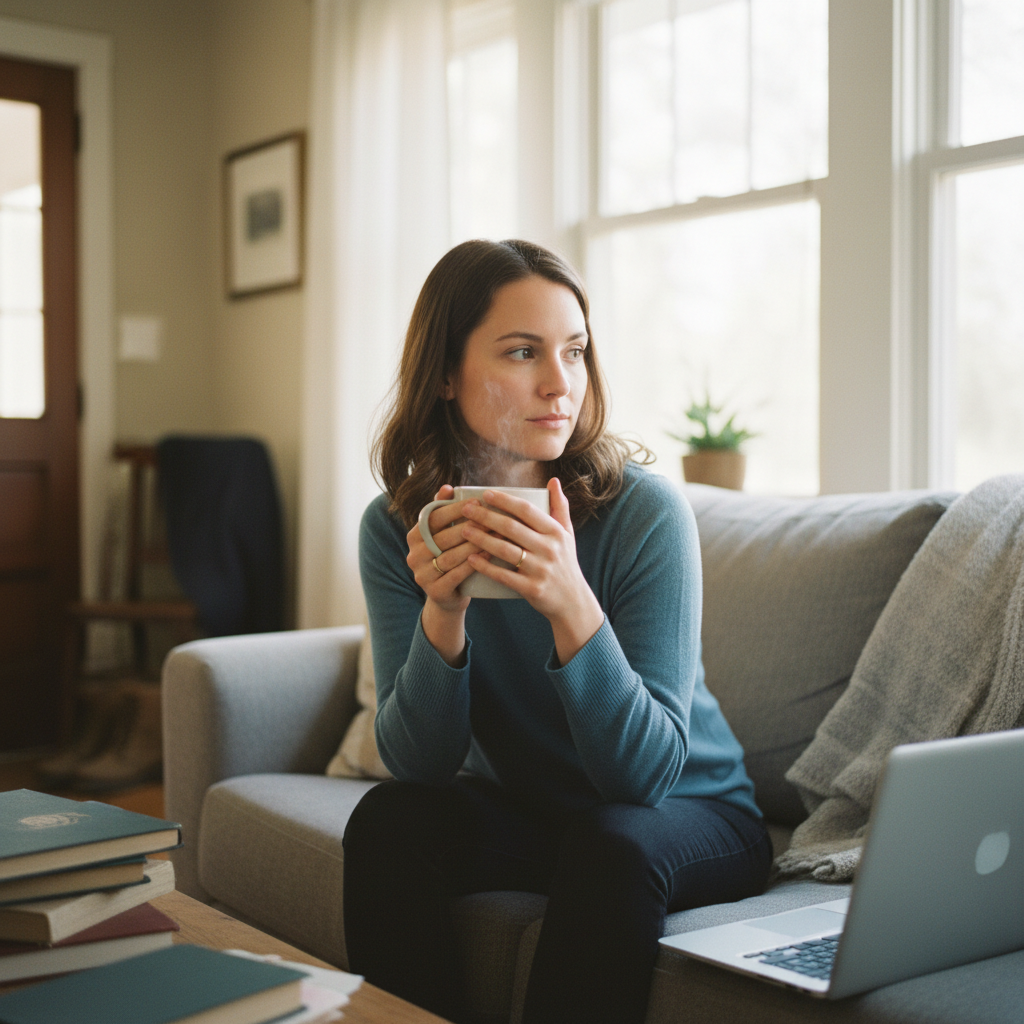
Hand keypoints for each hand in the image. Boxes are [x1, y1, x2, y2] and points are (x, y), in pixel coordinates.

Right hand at [405, 485, 480, 613]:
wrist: (448, 596)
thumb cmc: (449, 557)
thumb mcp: (443, 535)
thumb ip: (442, 511)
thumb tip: (447, 487)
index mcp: (414, 536)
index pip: (433, 518)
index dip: (455, 509)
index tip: (477, 501)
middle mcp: (413, 555)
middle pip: (443, 537)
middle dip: (470, 526)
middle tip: (492, 518)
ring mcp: (422, 575)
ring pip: (450, 556)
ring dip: (474, 544)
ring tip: (495, 536)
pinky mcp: (435, 592)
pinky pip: (455, 575)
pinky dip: (473, 564)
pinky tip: (489, 555)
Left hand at [460, 479, 603, 663]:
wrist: (573, 601)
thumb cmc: (566, 563)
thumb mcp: (567, 534)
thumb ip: (560, 507)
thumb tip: (553, 480)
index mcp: (556, 533)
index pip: (527, 510)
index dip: (505, 500)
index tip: (485, 494)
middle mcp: (549, 549)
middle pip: (511, 528)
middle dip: (486, 516)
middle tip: (466, 510)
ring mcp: (540, 570)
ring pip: (505, 550)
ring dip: (481, 539)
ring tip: (464, 530)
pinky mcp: (532, 589)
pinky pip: (504, 576)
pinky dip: (486, 567)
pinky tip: (471, 558)